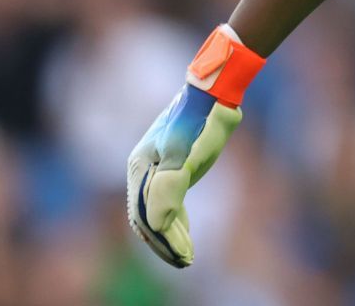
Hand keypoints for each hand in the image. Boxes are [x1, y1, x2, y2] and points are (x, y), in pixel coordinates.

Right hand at [125, 25, 263, 267]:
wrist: (214, 92)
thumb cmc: (199, 123)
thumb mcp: (183, 156)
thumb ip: (169, 190)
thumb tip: (159, 224)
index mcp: (140, 169)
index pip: (145, 217)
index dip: (163, 241)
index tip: (183, 259)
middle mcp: (144, 170)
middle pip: (148, 217)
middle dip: (165, 242)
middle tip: (185, 261)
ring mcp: (159, 167)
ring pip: (157, 210)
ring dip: (170, 234)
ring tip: (186, 254)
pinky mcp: (176, 164)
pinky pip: (169, 199)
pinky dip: (176, 218)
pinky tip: (185, 230)